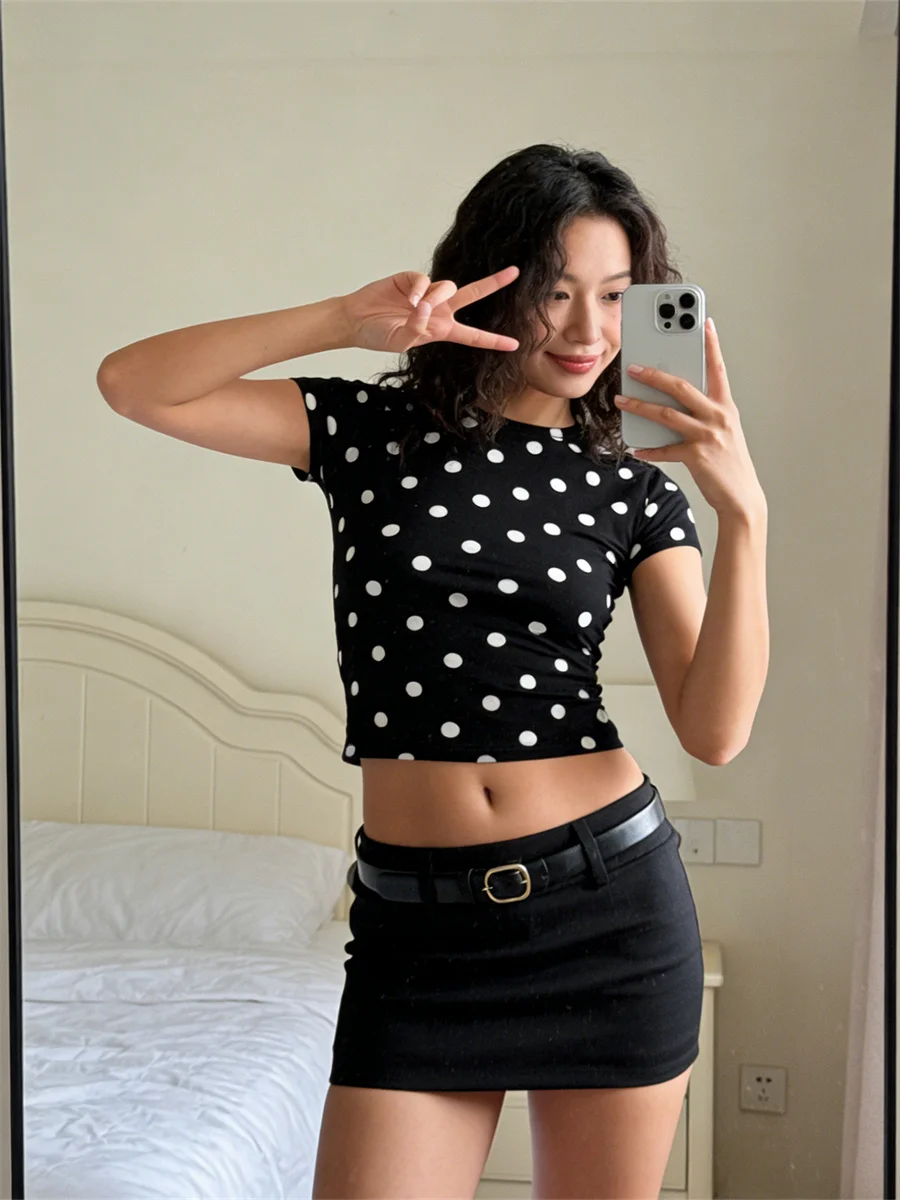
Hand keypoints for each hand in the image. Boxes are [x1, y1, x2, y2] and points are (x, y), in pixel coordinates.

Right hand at [341, 267, 520, 355]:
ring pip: (447, 287)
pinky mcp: (410, 279)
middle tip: (515, 272)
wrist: (355, 320)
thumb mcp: (400, 342)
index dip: (493, 340)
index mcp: (441, 330)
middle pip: (472, 295)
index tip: (515, 344)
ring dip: (436, 296)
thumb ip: (416, 329)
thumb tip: (426, 308)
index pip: (472, 336)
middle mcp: (438, 310)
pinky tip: (407, 298)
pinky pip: (423, 279)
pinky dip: (418, 288)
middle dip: (493, 283)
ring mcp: (425, 293)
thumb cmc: (378, 335)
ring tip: (416, 306)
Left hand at [613, 318, 765, 517]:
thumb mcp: (724, 431)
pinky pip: (665, 449)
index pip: (718, 369)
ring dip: (640, 406)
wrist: (741, 497)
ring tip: (621, 400)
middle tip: (633, 367)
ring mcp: (708, 436)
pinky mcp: (697, 456)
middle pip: (682, 387)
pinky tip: (635, 447)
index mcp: (726, 407)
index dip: (711, 344)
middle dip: (655, 374)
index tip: (703, 322)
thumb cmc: (730, 463)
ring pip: (667, 414)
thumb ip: (704, 413)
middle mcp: (718, 417)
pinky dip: (648, 449)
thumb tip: (673, 402)